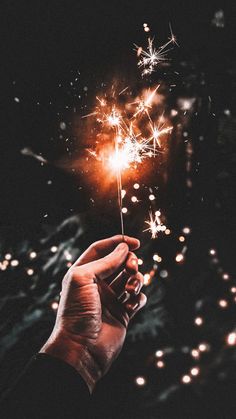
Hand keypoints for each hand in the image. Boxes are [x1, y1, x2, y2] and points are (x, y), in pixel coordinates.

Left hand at [40, 235, 146, 391]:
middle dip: (129, 261)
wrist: (81, 349)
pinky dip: (138, 298)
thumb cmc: (76, 313)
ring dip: (136, 280)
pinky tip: (131, 305)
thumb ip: (105, 262)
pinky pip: (137, 299)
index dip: (117, 243)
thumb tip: (123, 249)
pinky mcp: (123, 314)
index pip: (101, 250)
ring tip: (131, 291)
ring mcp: (111, 299)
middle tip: (131, 268)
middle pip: (119, 262)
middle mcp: (97, 284)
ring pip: (131, 279)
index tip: (134, 242)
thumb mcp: (84, 279)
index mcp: (83, 273)